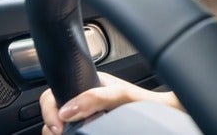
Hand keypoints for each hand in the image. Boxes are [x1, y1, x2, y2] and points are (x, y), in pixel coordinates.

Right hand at [40, 72, 180, 133]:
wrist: (165, 117)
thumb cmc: (149, 104)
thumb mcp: (122, 96)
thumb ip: (96, 97)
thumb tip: (67, 110)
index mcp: (89, 86)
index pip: (55, 94)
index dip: (51, 110)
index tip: (57, 125)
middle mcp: (85, 102)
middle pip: (53, 114)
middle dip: (53, 124)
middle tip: (64, 133)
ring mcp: (87, 118)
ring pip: (59, 128)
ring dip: (61, 133)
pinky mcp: (91, 130)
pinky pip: (72, 134)